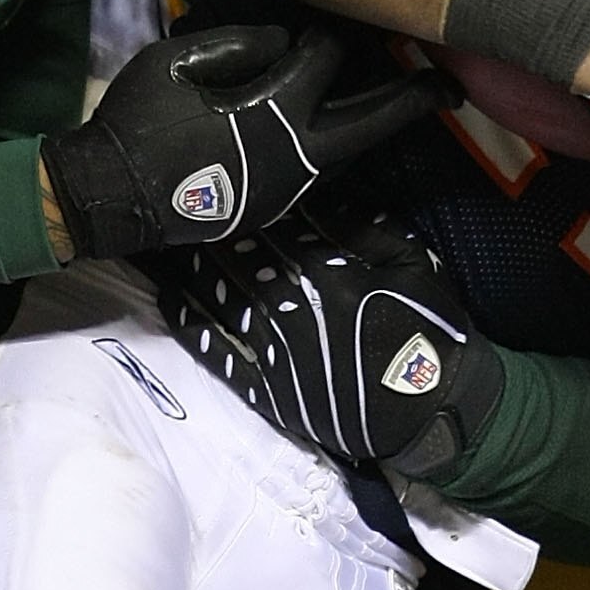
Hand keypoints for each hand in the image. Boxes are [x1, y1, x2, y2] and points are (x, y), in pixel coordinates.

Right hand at [43, 25, 437, 260]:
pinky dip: (342, 139)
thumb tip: (278, 38)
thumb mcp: (175, 62)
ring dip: (380, 121)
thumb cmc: (135, 124)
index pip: (324, 60)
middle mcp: (294, 154)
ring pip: (349, 148)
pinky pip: (320, 164)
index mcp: (272, 112)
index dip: (339, 29)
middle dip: (412, 98)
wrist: (110, 197)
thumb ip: (235, 44)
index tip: (352, 8)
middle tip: (451, 84)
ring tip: (413, 98)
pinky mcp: (274, 201)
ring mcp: (287, 184)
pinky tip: (349, 123)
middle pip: (369, 119)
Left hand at [151, 211, 502, 477]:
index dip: (236, 199)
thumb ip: (366, 226)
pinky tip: (168, 299)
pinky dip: (190, 325)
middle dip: (199, 228)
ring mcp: (273, 348)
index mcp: (325, 269)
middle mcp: (289, 303)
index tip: (209, 178)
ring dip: (184, 266)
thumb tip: (321, 190)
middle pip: (232, 256)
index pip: (269, 223)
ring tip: (156, 239)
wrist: (433, 412)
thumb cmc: (431, 332)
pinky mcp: (266, 388)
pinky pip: (218, 352)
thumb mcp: (413, 264)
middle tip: (167, 199)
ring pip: (216, 296)